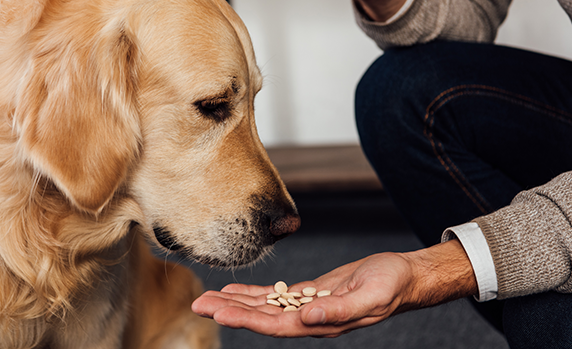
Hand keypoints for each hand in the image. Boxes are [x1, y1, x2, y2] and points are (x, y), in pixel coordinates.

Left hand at [191, 240, 476, 337]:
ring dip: (236, 303)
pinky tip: (237, 291)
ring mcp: (308, 308)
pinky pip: (276, 296)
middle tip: (198, 303)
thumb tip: (308, 318)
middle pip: (261, 317)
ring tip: (209, 297)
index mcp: (320, 323)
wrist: (402, 277)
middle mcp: (309, 319)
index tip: (217, 312)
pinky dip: (255, 294)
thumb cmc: (390, 286)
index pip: (272, 324)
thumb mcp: (369, 296)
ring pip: (264, 307)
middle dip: (229, 311)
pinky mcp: (310, 294)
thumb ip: (339, 310)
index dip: (243, 319)